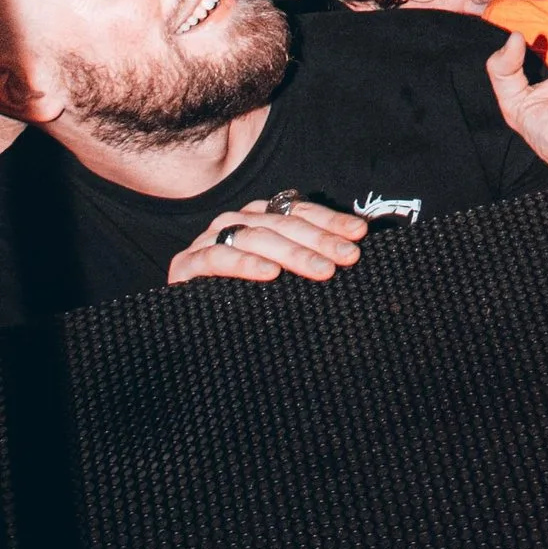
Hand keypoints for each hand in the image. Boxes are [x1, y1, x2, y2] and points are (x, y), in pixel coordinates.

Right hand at [169, 196, 366, 290]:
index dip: (330, 220)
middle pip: (281, 223)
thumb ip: (310, 259)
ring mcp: (208, 241)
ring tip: (323, 270)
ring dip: (292, 253)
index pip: (298, 211)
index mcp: (258, 218)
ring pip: (255, 236)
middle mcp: (233, 223)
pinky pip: (218, 258)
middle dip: (319, 239)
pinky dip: (245, 264)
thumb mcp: (285, 279)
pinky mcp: (186, 265)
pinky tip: (270, 274)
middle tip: (349, 257)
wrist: (193, 337)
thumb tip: (356, 247)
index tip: (360, 233)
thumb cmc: (249, 304)